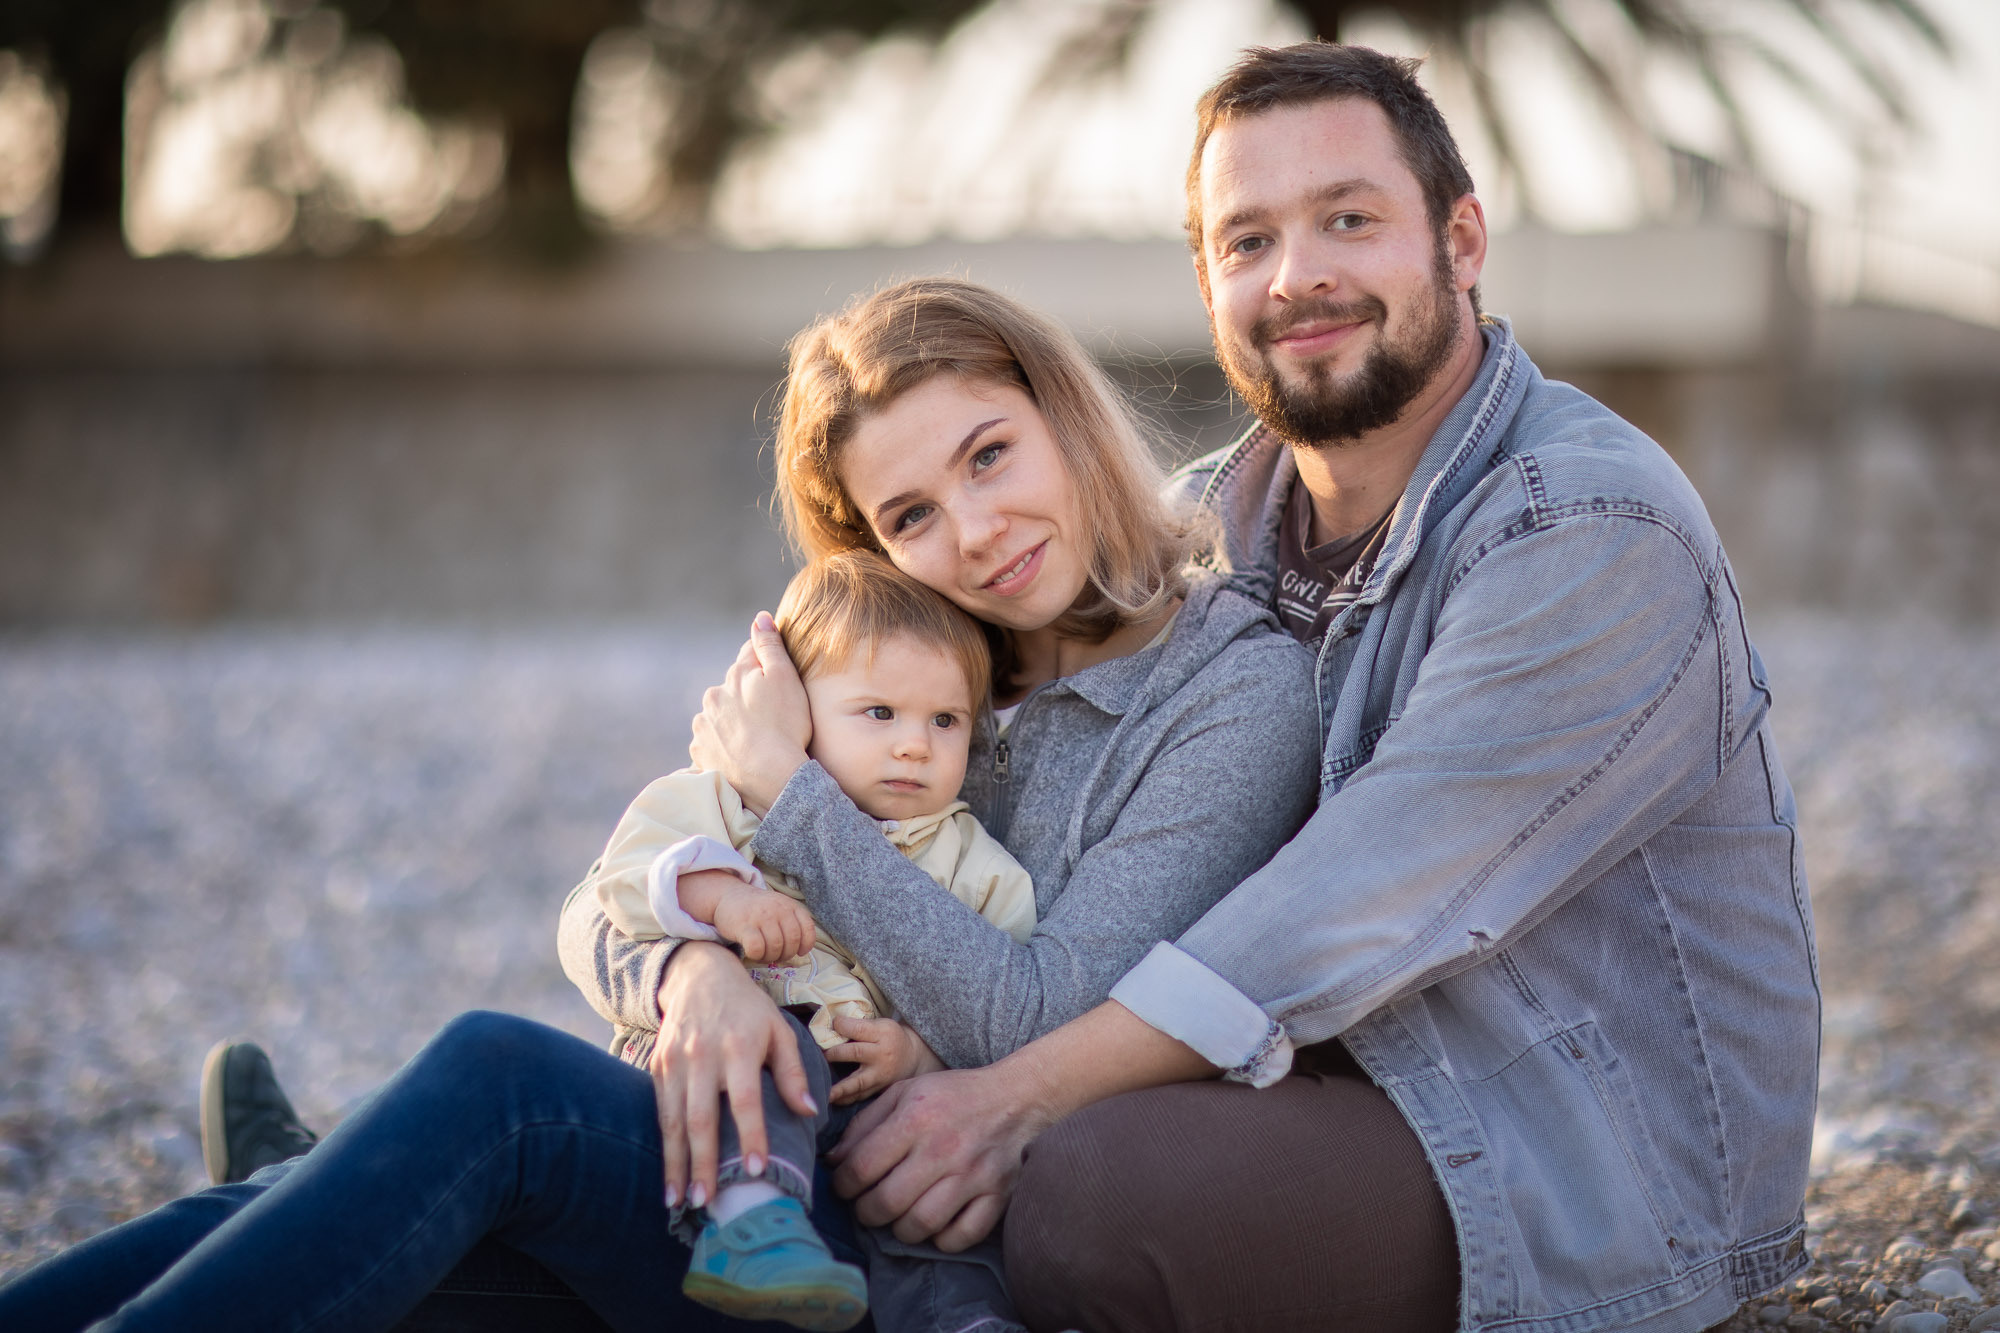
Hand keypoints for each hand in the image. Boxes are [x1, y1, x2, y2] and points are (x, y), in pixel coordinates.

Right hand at [650, 941, 815, 1211]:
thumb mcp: (779, 1030)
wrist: (699, 973)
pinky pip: (659, 1110)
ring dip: (675, 1163)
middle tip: (706, 1202)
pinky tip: (670, 1173)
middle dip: (702, 1163)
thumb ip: (792, 1072)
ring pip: (673, 1120)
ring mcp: (675, 1060)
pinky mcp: (656, 1064)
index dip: (750, 1135)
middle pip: (701, 1117)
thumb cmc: (748, 1008)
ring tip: (678, 1201)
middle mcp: (703, 1055)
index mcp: (740, 1046)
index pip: (745, 1099)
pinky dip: (664, 1144)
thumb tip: (810, 1111)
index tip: (755, 1169)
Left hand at [689, 612, 810, 814]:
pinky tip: (742, 757)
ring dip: (733, 725)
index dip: (765, 671)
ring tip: (757, 742)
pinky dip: (724, 749)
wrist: (771, 779)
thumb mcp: (786, 678)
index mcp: (734, 676)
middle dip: (746, 699)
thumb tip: (760, 617)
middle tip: (772, 719)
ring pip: (720, 719)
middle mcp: (712, 698)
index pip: (748, 660)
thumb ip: (770, 646)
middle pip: (732, 691)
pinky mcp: (700, 755)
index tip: (777, 688)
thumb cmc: (785, 726)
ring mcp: (703, 728)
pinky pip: (712, 746)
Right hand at [710, 883, 816, 962]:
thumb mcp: (780, 908)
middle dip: (785, 955)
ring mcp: (761, 916)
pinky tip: (752, 952)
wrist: (729, 896)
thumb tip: (802, 950)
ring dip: (770, 957)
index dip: (806, 944)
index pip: (807, 928)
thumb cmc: (757, 909)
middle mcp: (778, 909)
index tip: (799, 952)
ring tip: (763, 955)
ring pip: (775, 947)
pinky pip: (757, 948)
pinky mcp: (744, 926)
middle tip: (775, 956)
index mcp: (790, 905)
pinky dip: (757, 955)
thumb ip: (792, 923)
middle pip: (791, 942)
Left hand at [826, 1015, 945, 1104]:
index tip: (830, 1024)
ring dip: (839, 1088)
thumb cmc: (891, 1038)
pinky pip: (860, 1096)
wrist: (912, 1057)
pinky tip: (832, 1100)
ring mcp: (880, 1075)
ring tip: (825, 1093)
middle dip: (834, 1053)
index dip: (840, 1026)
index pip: (858, 1029)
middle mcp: (882, 1055)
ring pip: (858, 1082)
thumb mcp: (881, 1025)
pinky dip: (845, 1099)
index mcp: (883, 1033)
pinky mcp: (878, 1090)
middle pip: (855, 1052)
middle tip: (819, 1054)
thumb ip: (859, 1026)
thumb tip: (829, 1026)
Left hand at [827, 1064, 1051, 1250]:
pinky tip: (935, 1223)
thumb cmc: (955, 1095)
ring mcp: (973, 1176)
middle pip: (885, 1203)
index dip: (843, 1186)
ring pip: (919, 1226)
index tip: (845, 1187)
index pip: (861, 1168)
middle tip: (867, 1207)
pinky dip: (941, 1239)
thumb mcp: (906, 1092)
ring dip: (900, 1229)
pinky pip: (959, 1237)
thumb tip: (833, 1162)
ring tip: (899, 1216)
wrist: (1019, 1098)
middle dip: (866, 1212)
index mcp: (916, 1118)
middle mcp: (943, 1149)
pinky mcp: (997, 1196)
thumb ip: (865, 1124)